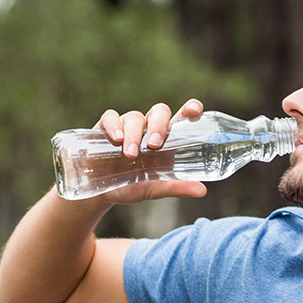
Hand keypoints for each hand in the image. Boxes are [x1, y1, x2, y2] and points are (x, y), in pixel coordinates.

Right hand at [90, 99, 207, 203]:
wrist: (101, 193)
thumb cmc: (132, 187)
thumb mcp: (154, 189)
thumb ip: (175, 188)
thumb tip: (202, 190)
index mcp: (166, 139)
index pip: (181, 117)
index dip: (190, 109)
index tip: (195, 109)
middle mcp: (148, 128)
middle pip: (159, 112)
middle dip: (158, 125)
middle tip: (155, 145)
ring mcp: (127, 125)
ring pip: (135, 117)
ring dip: (134, 134)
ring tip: (130, 154)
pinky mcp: (106, 127)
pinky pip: (111, 117)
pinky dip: (114, 125)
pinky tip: (116, 138)